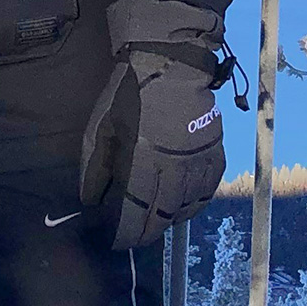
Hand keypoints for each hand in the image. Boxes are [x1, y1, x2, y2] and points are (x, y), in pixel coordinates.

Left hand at [77, 0, 227, 250]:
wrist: (170, 64)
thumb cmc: (128, 94)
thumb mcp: (101, 128)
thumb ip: (96, 169)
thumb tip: (91, 202)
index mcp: (143, 162)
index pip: (135, 212)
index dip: (124, 233)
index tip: (115, 242)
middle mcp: (175, 169)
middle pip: (162, 216)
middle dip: (146, 232)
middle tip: (133, 238)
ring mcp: (198, 162)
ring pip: (187, 207)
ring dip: (169, 219)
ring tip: (154, 222)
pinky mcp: (215, 154)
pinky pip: (208, 190)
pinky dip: (195, 204)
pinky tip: (182, 205)